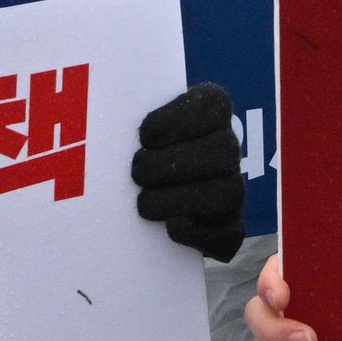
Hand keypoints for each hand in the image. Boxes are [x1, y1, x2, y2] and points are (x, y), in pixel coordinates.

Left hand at [132, 83, 246, 260]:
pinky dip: (200, 234)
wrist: (128, 196)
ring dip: (179, 200)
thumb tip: (109, 110)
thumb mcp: (127, 121)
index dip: (179, 120)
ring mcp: (232, 190)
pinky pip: (229, 235)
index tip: (144, 136)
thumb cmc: (131, 150)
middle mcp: (228, 149)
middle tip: (137, 172)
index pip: (214, 105)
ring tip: (144, 203)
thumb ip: (126, 114)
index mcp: (211, 111)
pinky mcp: (228, 228)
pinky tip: (172, 226)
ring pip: (227, 195)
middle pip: (223, 152)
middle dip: (173, 165)